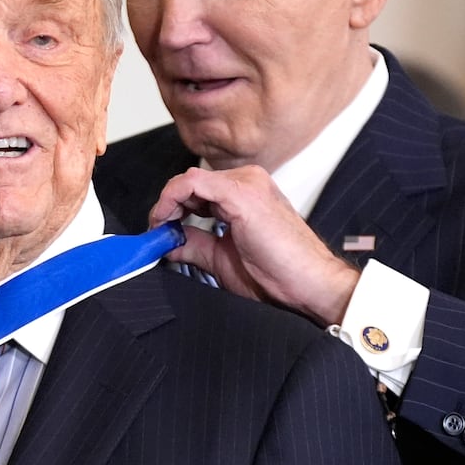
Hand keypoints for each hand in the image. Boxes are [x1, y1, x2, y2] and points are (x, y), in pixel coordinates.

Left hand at [148, 166, 360, 324]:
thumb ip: (195, 244)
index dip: (173, 207)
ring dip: (168, 203)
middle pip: (192, 182)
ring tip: (160, 229)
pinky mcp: (241, 194)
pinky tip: (166, 220)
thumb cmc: (278, 275)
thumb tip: (168, 242)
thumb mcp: (223, 257)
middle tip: (156, 232)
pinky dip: (172, 199)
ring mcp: (247, 183)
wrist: (308, 285)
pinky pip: (193, 183)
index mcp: (248, 193)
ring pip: (190, 180)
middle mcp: (249, 181)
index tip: (160, 231)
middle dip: (168, 206)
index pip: (199, 188)